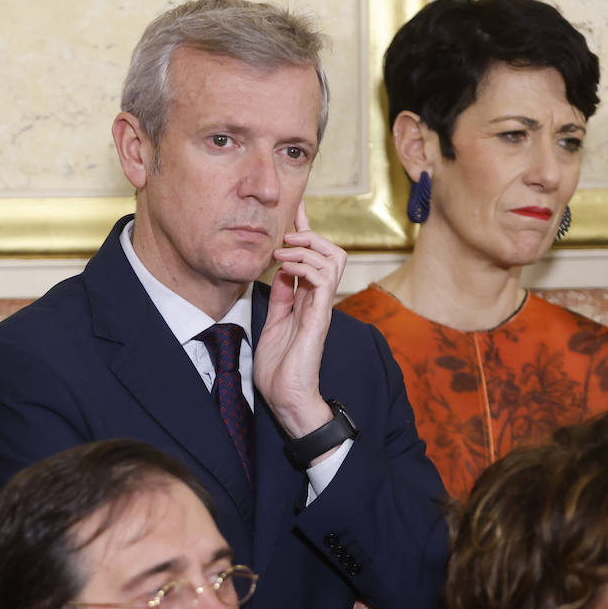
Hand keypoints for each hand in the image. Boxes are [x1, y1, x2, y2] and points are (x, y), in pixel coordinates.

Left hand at [253, 200, 348, 448]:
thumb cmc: (280, 368)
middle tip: (287, 233)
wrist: (286, 397)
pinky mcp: (320, 317)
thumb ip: (281, 299)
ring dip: (308, 247)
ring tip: (285, 249)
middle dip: (310, 234)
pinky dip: (305, 265)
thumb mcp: (274, 323)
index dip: (305, 232)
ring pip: (333, 259)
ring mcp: (322, 307)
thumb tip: (280, 273)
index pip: (313, 258)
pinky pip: (323, 279)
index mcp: (308, 300)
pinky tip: (286, 266)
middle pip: (331, 252)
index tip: (295, 211)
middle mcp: (319, 300)